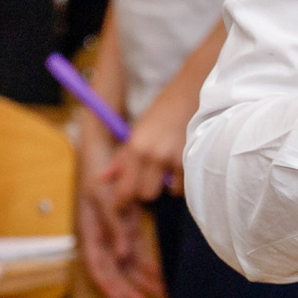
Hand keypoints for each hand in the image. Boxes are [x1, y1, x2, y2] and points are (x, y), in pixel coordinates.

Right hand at [79, 164, 164, 297]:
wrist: (106, 149)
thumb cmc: (99, 172)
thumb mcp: (103, 197)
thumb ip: (113, 225)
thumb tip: (121, 255)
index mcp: (89, 230)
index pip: (96, 264)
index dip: (107, 284)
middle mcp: (100, 234)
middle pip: (112, 268)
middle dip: (126, 288)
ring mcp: (114, 230)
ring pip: (126, 262)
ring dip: (140, 278)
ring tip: (158, 293)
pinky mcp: (127, 223)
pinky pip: (136, 248)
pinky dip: (145, 261)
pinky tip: (157, 274)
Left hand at [98, 38, 210, 207]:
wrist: (195, 89)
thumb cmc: (166, 108)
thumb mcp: (139, 130)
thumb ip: (122, 158)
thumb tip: (102, 179)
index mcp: (135, 145)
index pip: (124, 188)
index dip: (122, 202)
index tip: (122, 208)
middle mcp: (151, 154)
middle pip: (145, 195)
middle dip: (148, 190)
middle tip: (152, 177)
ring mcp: (173, 157)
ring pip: (167, 192)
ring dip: (168, 186)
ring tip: (171, 166)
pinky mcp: (192, 158)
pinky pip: (185, 185)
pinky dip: (183, 180)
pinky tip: (184, 162)